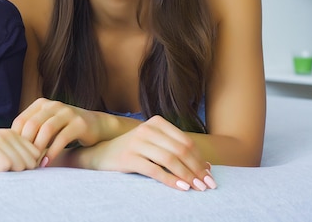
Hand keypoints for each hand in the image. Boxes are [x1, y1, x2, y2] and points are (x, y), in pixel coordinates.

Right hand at [0, 128, 42, 171]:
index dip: (25, 165)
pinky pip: (5, 166)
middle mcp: (9, 133)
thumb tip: (38, 165)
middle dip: (17, 170)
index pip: (36, 154)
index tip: (8, 163)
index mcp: (14, 133)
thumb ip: (17, 154)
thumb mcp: (0, 150)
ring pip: (19, 165)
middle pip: (30, 162)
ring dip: (6, 170)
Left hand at [12, 98, 112, 162]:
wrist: (96, 126)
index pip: (22, 120)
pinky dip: (52, 151)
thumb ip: (32, 130)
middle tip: (23, 160)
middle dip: (26, 144)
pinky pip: (62, 138)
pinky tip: (47, 162)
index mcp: (41, 104)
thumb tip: (8, 146)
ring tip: (35, 163)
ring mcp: (67, 112)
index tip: (14, 154)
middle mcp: (54, 105)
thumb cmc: (65, 129)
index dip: (16, 138)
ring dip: (39, 148)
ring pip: (47, 130)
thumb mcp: (47, 124)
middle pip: (33, 124)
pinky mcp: (79, 123)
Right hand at [75, 115, 216, 190]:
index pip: (185, 142)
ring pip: (170, 160)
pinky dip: (171, 180)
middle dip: (197, 169)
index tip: (209, 175)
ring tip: (197, 188)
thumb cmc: (133, 151)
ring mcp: (137, 142)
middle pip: (180, 150)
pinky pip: (155, 170)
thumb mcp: (154, 144)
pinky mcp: (129, 157)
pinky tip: (181, 188)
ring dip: (187, 176)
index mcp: (156, 123)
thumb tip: (207, 166)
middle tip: (207, 185)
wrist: (101, 154)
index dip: (200, 159)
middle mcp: (147, 129)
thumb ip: (176, 151)